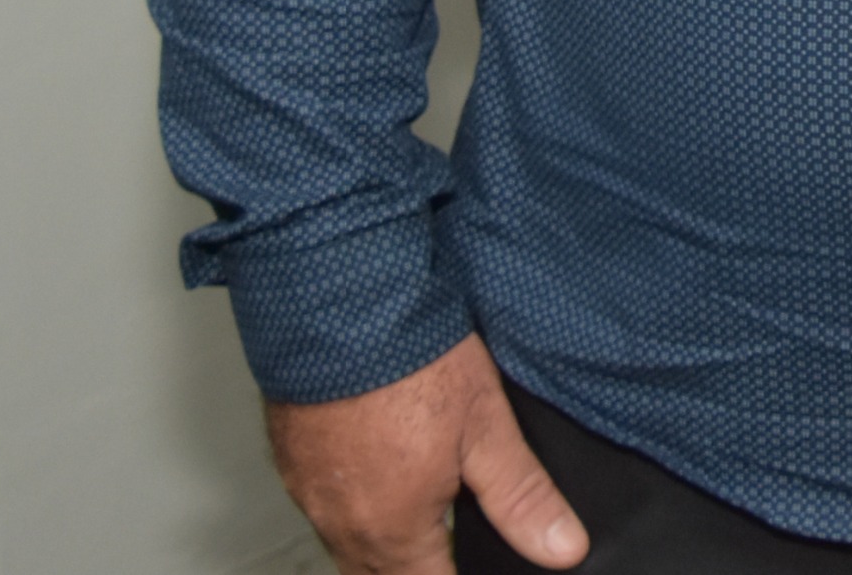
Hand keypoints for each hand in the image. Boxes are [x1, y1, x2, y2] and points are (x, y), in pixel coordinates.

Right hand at [264, 332, 585, 573]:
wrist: (340, 303)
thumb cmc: (410, 358)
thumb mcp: (486, 426)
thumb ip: (522, 496)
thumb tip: (562, 549)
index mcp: (393, 529)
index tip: (470, 563)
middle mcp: (343, 523)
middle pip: (383, 574)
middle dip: (416, 569)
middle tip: (447, 548)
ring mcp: (310, 493)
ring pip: (347, 547)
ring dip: (381, 544)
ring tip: (417, 521)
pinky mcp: (289, 460)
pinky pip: (321, 508)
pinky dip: (351, 507)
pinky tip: (374, 477)